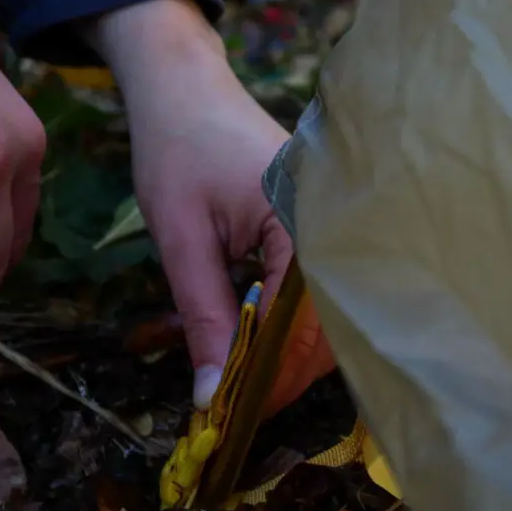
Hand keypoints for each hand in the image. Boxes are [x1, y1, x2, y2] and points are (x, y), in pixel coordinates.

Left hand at [87, 0, 334, 408]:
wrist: (185, 93)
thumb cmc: (177, 153)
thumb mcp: (182, 241)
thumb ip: (205, 319)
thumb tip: (211, 398)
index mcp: (307, 225)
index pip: (299, 325)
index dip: (268, 377)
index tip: (234, 417)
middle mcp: (334, 230)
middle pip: (328, 329)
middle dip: (286, 376)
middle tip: (239, 411)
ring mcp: (331, 231)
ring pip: (328, 318)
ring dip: (291, 357)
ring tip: (246, 386)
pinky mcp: (319, 233)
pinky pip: (318, 295)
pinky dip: (291, 328)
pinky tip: (259, 345)